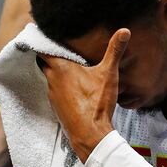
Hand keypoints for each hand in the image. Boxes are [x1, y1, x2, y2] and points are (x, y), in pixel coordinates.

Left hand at [38, 29, 130, 162]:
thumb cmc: (96, 104)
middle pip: (44, 63)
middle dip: (50, 56)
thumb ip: (114, 51)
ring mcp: (52, 95)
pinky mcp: (56, 107)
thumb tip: (125, 30)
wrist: (90, 135)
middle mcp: (52, 80)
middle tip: (60, 49)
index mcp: (60, 68)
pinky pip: (55, 92)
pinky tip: (73, 88)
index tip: (45, 34)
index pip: (42, 49)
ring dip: (56, 73)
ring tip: (69, 68)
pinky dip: (61, 87)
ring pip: (49, 78)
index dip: (41, 41)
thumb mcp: (108, 74)